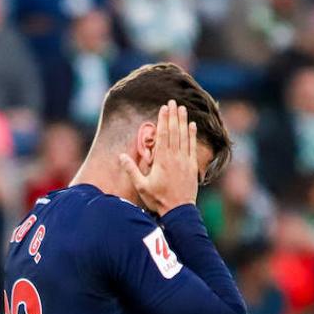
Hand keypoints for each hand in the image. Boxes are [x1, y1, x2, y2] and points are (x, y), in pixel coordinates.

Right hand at [119, 100, 199, 216]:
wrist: (178, 211)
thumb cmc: (158, 199)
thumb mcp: (141, 186)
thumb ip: (131, 170)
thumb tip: (120, 156)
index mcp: (162, 160)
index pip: (163, 135)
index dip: (163, 120)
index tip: (164, 107)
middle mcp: (174, 157)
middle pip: (174, 132)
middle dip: (173, 116)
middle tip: (173, 102)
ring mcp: (185, 161)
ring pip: (184, 136)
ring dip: (183, 121)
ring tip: (182, 109)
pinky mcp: (192, 166)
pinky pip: (192, 146)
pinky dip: (192, 135)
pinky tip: (192, 125)